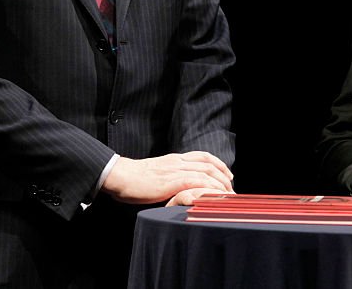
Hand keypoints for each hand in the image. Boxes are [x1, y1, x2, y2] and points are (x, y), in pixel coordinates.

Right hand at [102, 151, 233, 204]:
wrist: (120, 176)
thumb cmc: (133, 178)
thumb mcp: (156, 173)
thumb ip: (168, 176)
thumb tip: (177, 186)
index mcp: (174, 159)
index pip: (202, 156)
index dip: (218, 164)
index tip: (228, 174)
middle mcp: (177, 161)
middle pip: (208, 164)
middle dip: (223, 175)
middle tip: (231, 188)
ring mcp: (175, 170)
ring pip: (205, 172)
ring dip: (220, 183)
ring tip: (227, 195)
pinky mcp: (171, 181)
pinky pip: (195, 182)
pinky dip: (208, 188)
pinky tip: (215, 196)